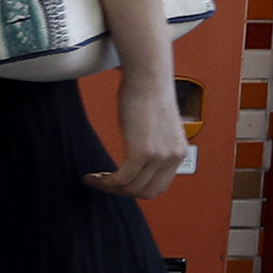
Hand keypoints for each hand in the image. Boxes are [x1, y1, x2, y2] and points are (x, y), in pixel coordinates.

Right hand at [89, 70, 188, 198]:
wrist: (148, 79)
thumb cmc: (148, 94)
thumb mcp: (157, 127)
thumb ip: (154, 145)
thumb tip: (139, 158)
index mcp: (178, 153)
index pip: (159, 186)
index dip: (136, 189)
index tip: (118, 183)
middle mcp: (173, 157)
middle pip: (146, 192)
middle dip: (121, 193)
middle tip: (103, 183)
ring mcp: (159, 156)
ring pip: (132, 188)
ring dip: (110, 188)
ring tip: (95, 179)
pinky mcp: (143, 151)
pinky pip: (122, 178)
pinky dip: (105, 182)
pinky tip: (93, 176)